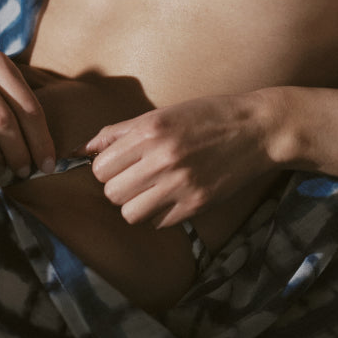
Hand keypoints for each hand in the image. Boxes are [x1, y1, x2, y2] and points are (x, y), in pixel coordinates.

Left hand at [81, 92, 280, 228]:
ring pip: (130, 213)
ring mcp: (180, 184)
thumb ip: (119, 132)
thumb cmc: (208, 116)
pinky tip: (173, 196)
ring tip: (152, 190)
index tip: (121, 164)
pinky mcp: (197, 204)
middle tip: (136, 178)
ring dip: (136, 204)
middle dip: (119, 187)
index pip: (100, 167)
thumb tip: (81, 149)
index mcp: (149, 130)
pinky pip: (157, 223)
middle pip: (111, 193)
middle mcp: (162, 158)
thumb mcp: (162, 114)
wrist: (257, 129)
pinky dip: (160, 214)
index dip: (107, 168)